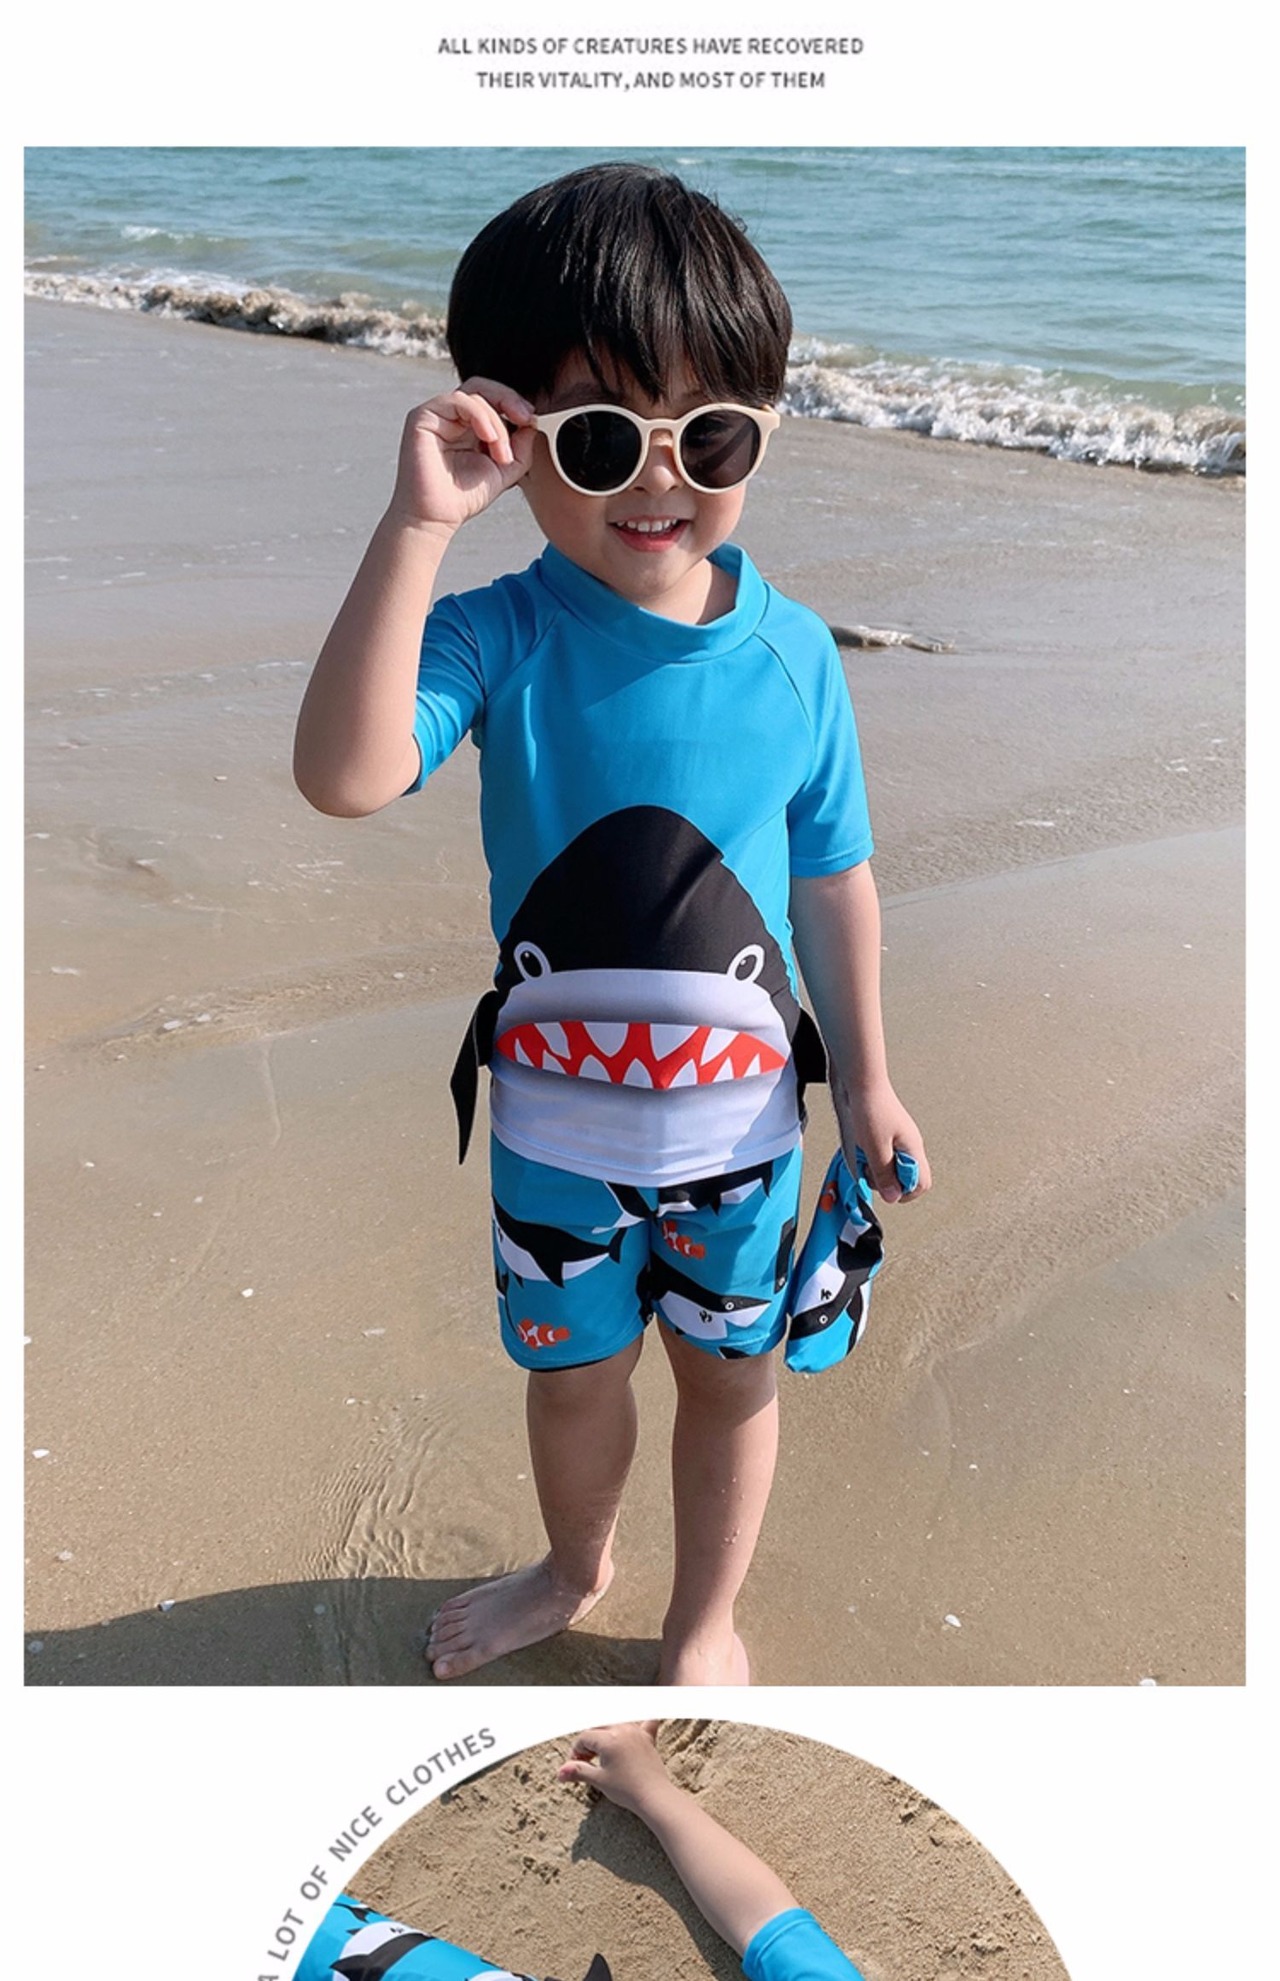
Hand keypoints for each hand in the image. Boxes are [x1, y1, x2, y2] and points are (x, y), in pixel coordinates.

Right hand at [388, 376, 535, 533]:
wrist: (436, 517)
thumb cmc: (463, 497)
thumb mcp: (504, 469)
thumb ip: (521, 447)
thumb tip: (532, 423)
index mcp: (468, 425)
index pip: (492, 399)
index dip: (514, 403)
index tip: (531, 420)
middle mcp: (452, 417)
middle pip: (483, 388)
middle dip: (509, 399)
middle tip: (525, 418)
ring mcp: (437, 415)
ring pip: (474, 395)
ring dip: (496, 421)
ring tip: (501, 453)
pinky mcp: (423, 416)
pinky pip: (457, 400)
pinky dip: (480, 415)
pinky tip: (489, 438)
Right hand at [557, 1722, 670, 1816]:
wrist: (654, 1797)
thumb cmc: (627, 1790)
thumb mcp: (598, 1780)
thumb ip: (578, 1772)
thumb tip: (560, 1772)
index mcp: (608, 1739)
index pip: (585, 1737)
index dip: (576, 1751)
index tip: (576, 1766)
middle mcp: (622, 1730)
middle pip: (598, 1727)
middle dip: (589, 1741)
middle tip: (586, 1759)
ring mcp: (637, 1732)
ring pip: (617, 1722)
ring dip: (606, 1731)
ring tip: (602, 1749)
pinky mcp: (648, 1739)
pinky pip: (646, 1720)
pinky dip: (641, 1718)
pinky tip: (643, 1714)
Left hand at [834, 1076, 931, 1203]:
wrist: (861, 1081)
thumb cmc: (870, 1107)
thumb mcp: (875, 1148)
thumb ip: (884, 1174)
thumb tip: (893, 1196)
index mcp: (913, 1148)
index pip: (921, 1183)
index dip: (903, 1192)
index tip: (885, 1189)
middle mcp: (909, 1145)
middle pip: (905, 1177)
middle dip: (886, 1181)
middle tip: (870, 1170)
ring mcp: (897, 1139)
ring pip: (892, 1166)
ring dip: (876, 1168)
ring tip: (863, 1156)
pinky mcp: (885, 1134)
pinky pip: (881, 1154)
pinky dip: (870, 1156)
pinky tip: (860, 1147)